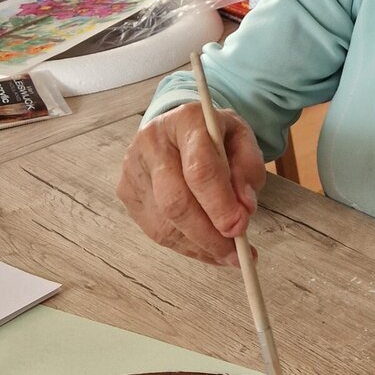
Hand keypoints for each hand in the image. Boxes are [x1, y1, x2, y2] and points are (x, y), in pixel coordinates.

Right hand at [117, 103, 265, 265]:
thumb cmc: (214, 135)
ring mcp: (133, 168)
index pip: (199, 168)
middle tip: (235, 253)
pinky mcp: (126, 192)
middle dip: (208, 234)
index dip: (220, 203)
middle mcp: (152, 142)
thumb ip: (248, 169)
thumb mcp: (242, 139)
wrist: (178, 127)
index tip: (240, 228)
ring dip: (200, 246)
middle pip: (175, 201)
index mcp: (186, 121)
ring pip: (165, 222)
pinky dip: (186, 246)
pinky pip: (156, 231)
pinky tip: (206, 248)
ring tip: (227, 254)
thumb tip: (244, 208)